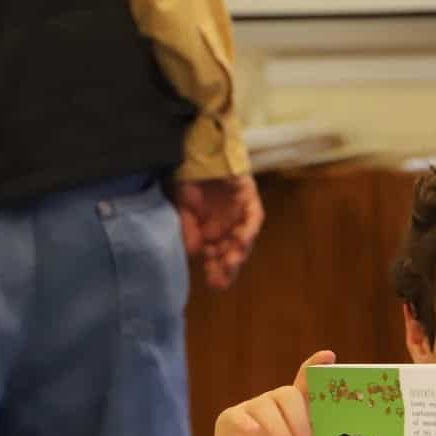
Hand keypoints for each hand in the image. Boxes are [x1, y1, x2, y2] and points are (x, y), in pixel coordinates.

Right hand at [174, 175, 264, 289]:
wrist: (200, 150)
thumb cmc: (190, 179)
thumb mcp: (183, 207)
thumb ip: (188, 229)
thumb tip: (192, 252)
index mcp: (211, 234)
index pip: (216, 259)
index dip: (216, 272)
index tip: (214, 285)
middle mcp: (228, 228)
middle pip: (231, 254)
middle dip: (228, 269)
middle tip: (222, 281)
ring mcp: (240, 216)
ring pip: (243, 241)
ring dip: (238, 253)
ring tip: (230, 264)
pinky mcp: (250, 201)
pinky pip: (253, 218)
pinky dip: (248, 229)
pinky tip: (241, 240)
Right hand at [182, 351, 333, 435]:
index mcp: (292, 413)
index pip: (304, 385)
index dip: (315, 368)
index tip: (329, 357)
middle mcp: (272, 407)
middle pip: (288, 394)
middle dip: (300, 419)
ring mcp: (249, 413)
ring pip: (267, 405)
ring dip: (281, 428)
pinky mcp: (229, 422)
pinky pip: (239, 416)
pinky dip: (249, 423)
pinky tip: (253, 433)